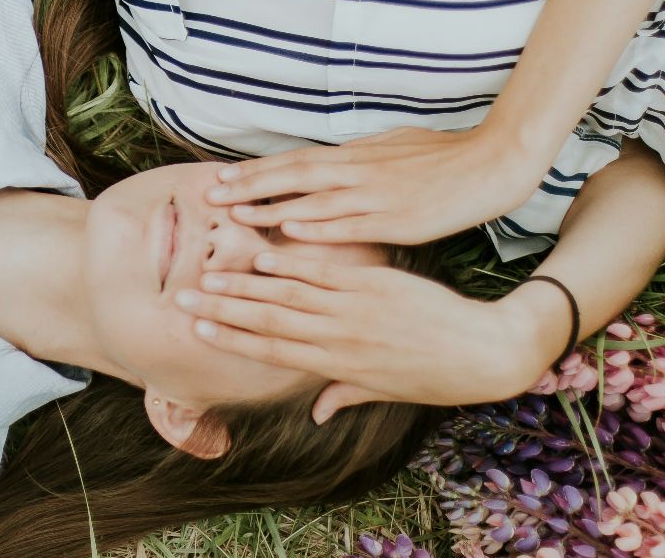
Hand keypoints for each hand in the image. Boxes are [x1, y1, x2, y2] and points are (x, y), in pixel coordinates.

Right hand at [173, 252, 557, 418]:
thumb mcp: (386, 391)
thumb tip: (315, 412)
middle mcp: (339, 337)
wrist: (482, 351)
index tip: (196, 331)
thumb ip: (344, 393)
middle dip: (221, 310)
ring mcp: (355, 308)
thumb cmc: (435, 375)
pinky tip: (262, 252)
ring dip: (243, 283)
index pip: (272, 350)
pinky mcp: (375, 283)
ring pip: (287, 293)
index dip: (230, 340)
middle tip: (182, 298)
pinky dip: (291, 262)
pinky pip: (324, 270)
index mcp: (337, 364)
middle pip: (267, 321)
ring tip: (208, 271)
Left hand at [206, 125, 551, 245]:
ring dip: (272, 208)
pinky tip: (291, 234)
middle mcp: (359, 171)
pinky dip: (319, 227)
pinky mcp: (397, 219)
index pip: (296, 160)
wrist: (491, 164)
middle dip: (251, 186)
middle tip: (211, 195)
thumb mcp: (395, 147)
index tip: (222, 176)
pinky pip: (350, 224)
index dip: (258, 169)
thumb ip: (360, 158)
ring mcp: (376, 195)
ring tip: (236, 216)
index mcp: (357, 155)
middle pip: (293, 176)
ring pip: (313, 200)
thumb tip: (332, 161)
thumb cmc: (445, 155)